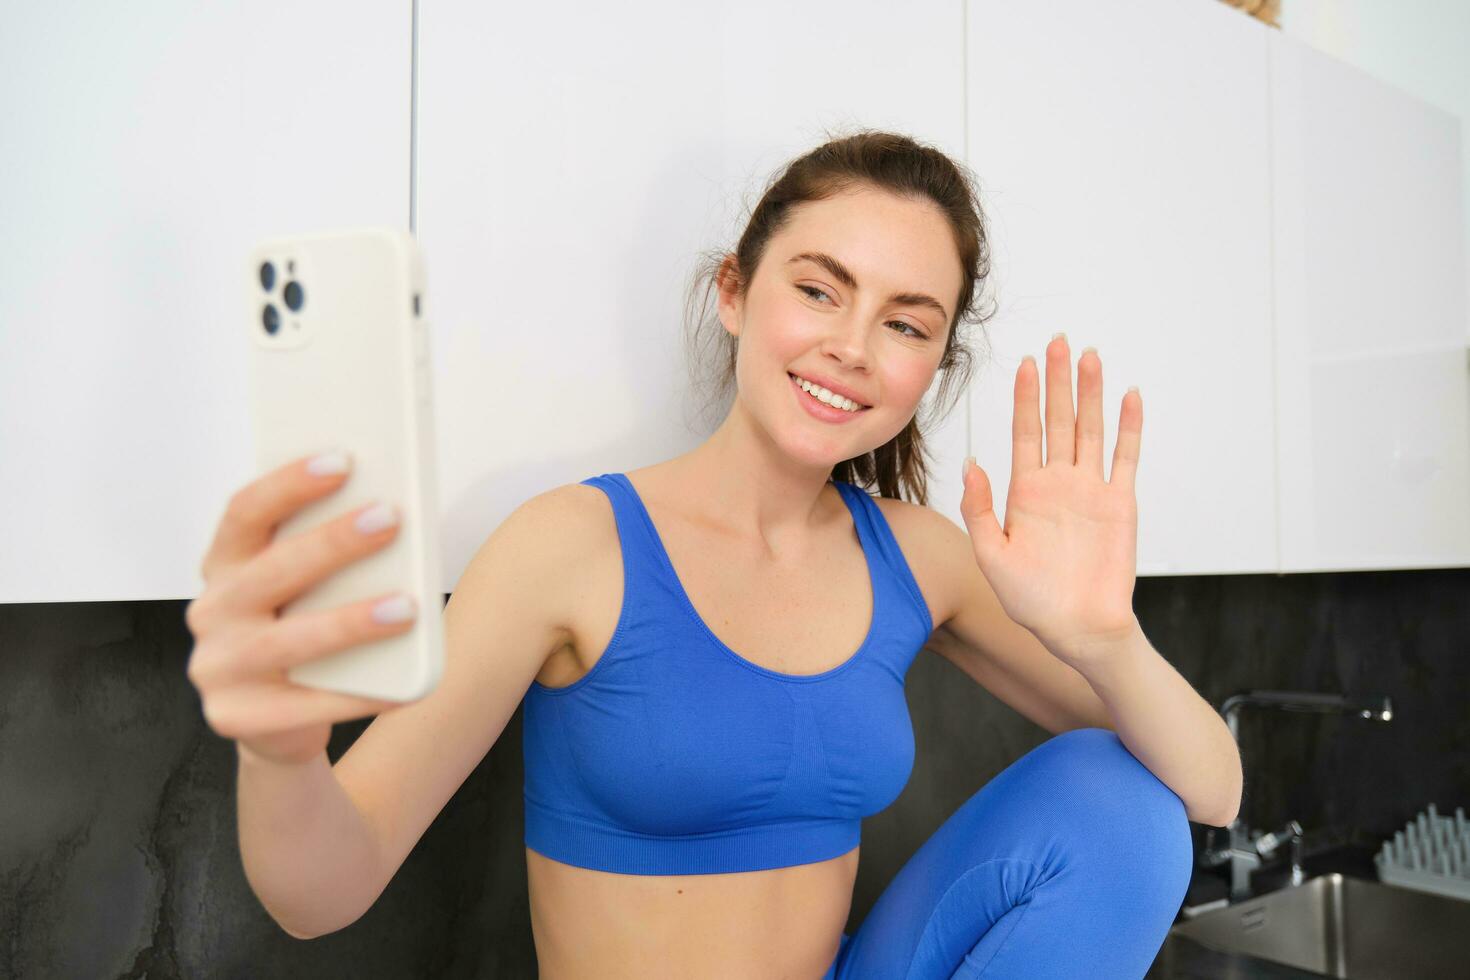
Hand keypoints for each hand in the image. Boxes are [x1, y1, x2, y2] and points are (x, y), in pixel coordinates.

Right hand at [185, 450, 415, 766]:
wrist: (275, 724)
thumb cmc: (298, 632)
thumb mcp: (303, 589)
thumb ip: (326, 556)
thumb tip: (391, 513)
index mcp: (225, 566)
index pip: (245, 512)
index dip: (289, 484)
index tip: (342, 460)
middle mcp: (211, 612)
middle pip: (272, 570)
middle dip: (334, 542)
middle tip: (390, 518)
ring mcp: (218, 668)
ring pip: (288, 640)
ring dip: (351, 621)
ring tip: (406, 608)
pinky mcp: (236, 718)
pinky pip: (307, 706)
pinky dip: (361, 694)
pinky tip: (403, 685)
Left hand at [957, 334, 1142, 666]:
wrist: (1077, 629)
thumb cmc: (1032, 601)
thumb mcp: (992, 555)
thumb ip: (980, 508)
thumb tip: (971, 462)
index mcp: (1026, 492)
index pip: (1024, 432)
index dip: (1025, 397)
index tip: (1023, 363)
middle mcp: (1059, 483)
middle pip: (1058, 420)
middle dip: (1056, 381)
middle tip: (1056, 341)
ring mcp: (1091, 490)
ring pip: (1091, 429)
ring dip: (1090, 393)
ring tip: (1088, 356)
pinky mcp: (1120, 504)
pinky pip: (1126, 457)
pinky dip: (1129, 427)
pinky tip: (1129, 396)